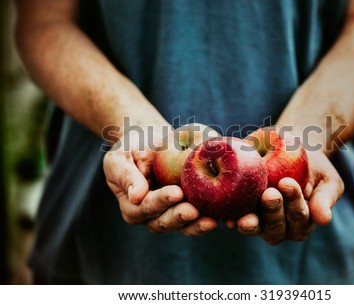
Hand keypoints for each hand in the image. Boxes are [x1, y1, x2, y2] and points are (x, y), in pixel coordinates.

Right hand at [103, 129, 217, 235]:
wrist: (152, 140)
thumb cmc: (132, 146)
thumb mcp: (119, 157)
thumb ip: (125, 175)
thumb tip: (136, 197)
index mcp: (133, 206)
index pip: (146, 207)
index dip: (160, 201)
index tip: (176, 192)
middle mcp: (151, 216)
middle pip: (165, 222)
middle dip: (180, 217)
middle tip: (194, 210)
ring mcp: (171, 214)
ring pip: (184, 226)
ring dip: (197, 225)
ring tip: (211, 220)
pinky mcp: (188, 209)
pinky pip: (199, 218)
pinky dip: (210, 217)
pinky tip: (223, 216)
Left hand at [233, 149, 343, 244]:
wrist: (288, 148)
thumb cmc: (312, 166)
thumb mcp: (325, 178)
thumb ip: (325, 198)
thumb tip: (324, 220)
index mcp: (303, 221)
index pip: (299, 215)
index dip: (294, 201)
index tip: (287, 183)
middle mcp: (282, 227)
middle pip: (277, 226)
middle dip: (274, 211)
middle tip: (269, 194)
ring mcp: (261, 223)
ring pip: (258, 228)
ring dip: (253, 222)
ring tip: (248, 214)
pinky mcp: (241, 215)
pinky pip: (236, 221)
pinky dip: (233, 219)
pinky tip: (229, 217)